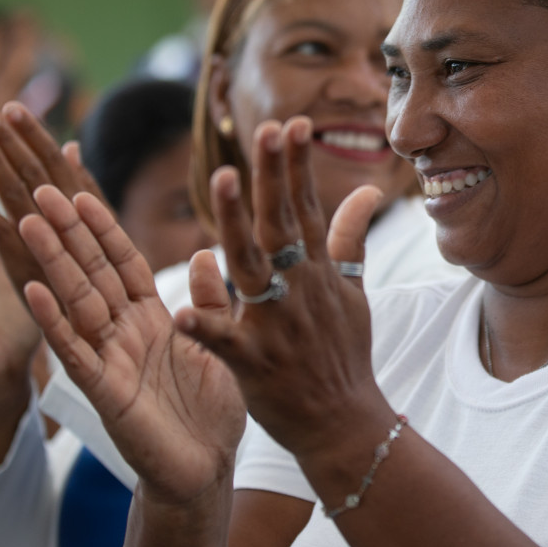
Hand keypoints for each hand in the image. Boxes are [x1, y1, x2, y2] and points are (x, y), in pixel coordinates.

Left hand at [0, 102, 110, 294]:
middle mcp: (66, 222)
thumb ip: (83, 187)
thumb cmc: (96, 276)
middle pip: (35, 175)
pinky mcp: (25, 269)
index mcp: (82, 208)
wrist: (95, 326)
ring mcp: (46, 243)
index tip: (13, 107)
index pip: (53, 163)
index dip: (32, 135)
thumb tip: (70, 146)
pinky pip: (0, 238)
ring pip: (18, 198)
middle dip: (13, 141)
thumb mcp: (97, 225)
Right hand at [19, 185, 243, 504]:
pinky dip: (53, 320)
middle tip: (40, 188)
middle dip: (67, 231)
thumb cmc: (211, 408)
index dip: (102, 228)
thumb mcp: (217, 344)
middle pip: (91, 272)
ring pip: (75, 301)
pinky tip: (31, 290)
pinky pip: (75, 350)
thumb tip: (206, 253)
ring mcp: (109, 359)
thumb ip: (207, 302)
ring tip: (27, 221)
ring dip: (52, 261)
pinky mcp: (103, 391)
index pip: (123, 262)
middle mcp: (123, 332)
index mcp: (151, 317)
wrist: (207, 468)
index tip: (80, 188)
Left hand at [175, 118, 386, 460]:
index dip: (298, 166)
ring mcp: (277, 325)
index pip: (308, 207)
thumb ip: (351, 238)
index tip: (293, 124)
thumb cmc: (344, 354)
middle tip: (267, 130)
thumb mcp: (354, 292)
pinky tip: (182, 310)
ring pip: (252, 265)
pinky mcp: (254, 363)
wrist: (345, 422)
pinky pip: (225, 341)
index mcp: (318, 272)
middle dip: (273, 175)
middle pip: (281, 223)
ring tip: (223, 179)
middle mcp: (300, 289)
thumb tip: (365, 190)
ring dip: (237, 222)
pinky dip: (205, 326)